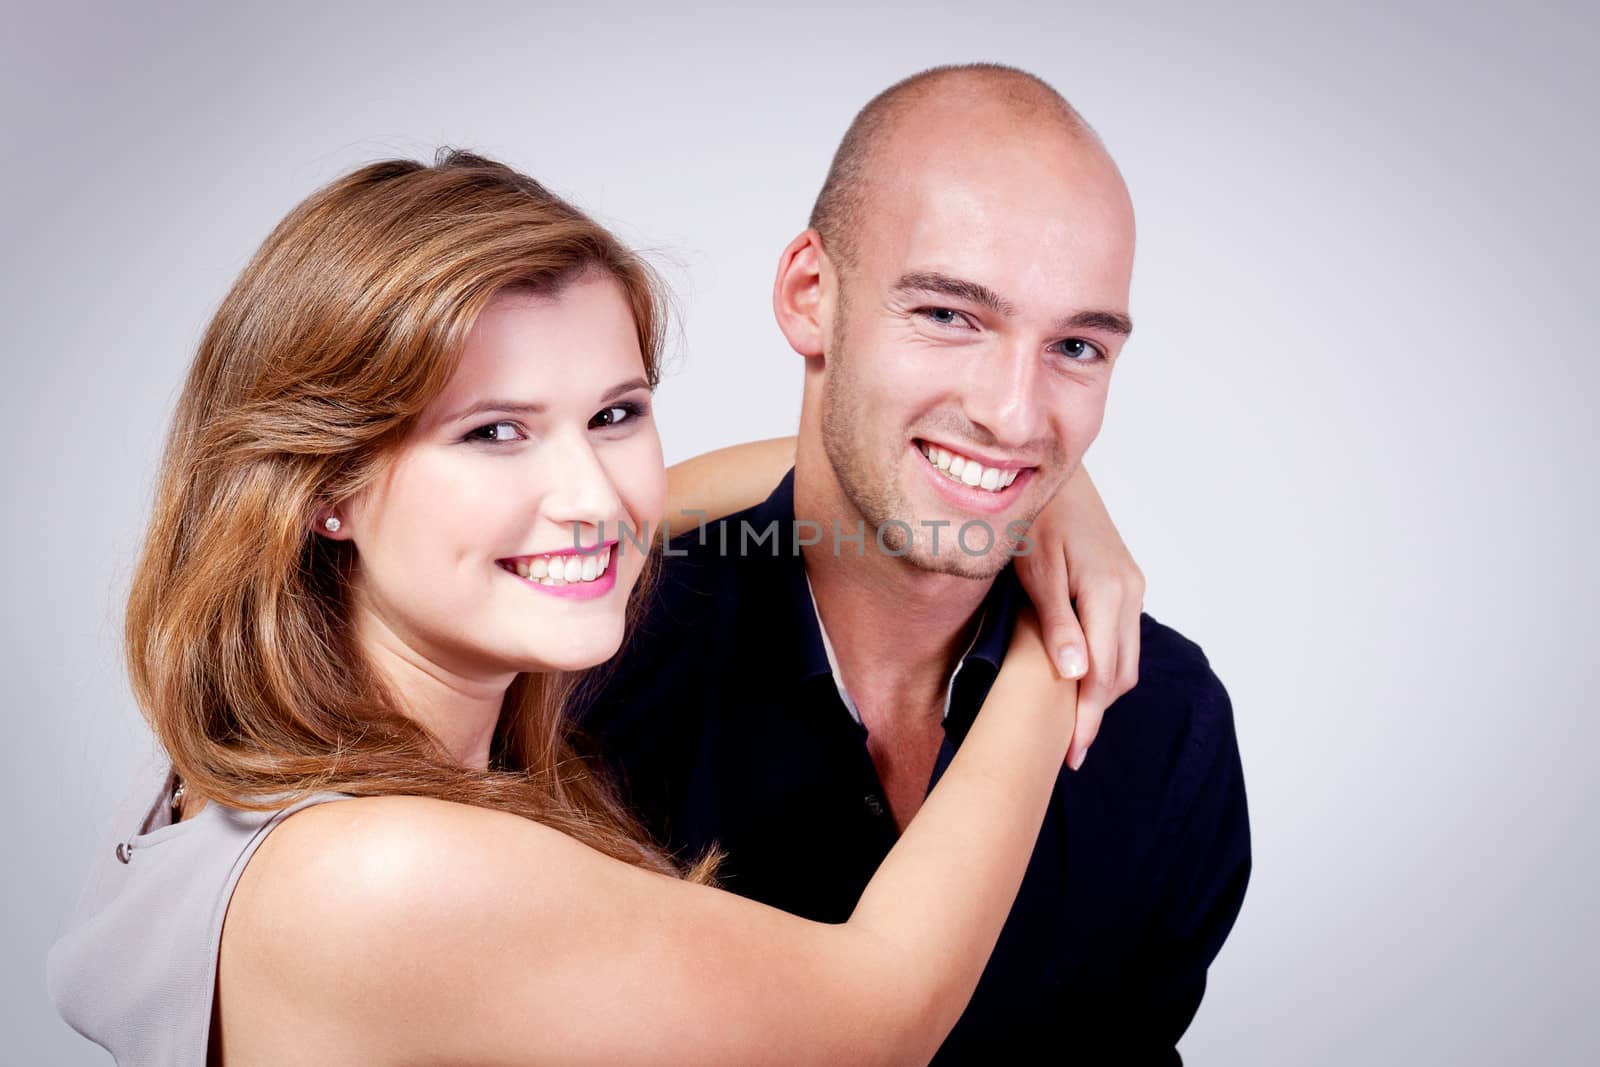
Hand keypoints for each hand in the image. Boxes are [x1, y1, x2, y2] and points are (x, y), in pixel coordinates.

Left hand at [1012, 465, 1144, 770]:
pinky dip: (1105, 666)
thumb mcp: (1036, 569)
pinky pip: (1122, 637)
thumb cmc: (1036, 517)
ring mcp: (1131, 587)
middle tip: (1069, 753)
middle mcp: (1129, 592)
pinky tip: (1080, 683)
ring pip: (1125, 658)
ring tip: (1073, 728)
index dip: (1087, 718)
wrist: (1056, 475)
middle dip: (1096, 714)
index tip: (1069, 753)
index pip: (1102, 674)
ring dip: (1102, 693)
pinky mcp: (1125, 583)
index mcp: (1107, 591)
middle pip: (1121, 673)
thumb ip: (1056, 622)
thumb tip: (1074, 675)